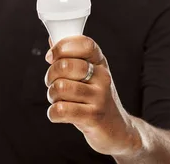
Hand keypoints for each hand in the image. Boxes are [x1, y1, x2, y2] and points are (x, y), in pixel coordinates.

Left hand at [44, 36, 139, 155]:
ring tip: (58, 99)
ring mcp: (100, 97)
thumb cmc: (96, 98)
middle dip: (51, 75)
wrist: (118, 130)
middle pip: (66, 65)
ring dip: (52, 95)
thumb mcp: (89, 75)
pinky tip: (59, 113)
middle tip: (52, 83)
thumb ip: (71, 57)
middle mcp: (102, 77)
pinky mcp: (94, 117)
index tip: (51, 56)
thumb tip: (52, 39)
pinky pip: (62, 110)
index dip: (63, 46)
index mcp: (100, 63)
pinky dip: (53, 113)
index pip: (84, 44)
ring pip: (61, 87)